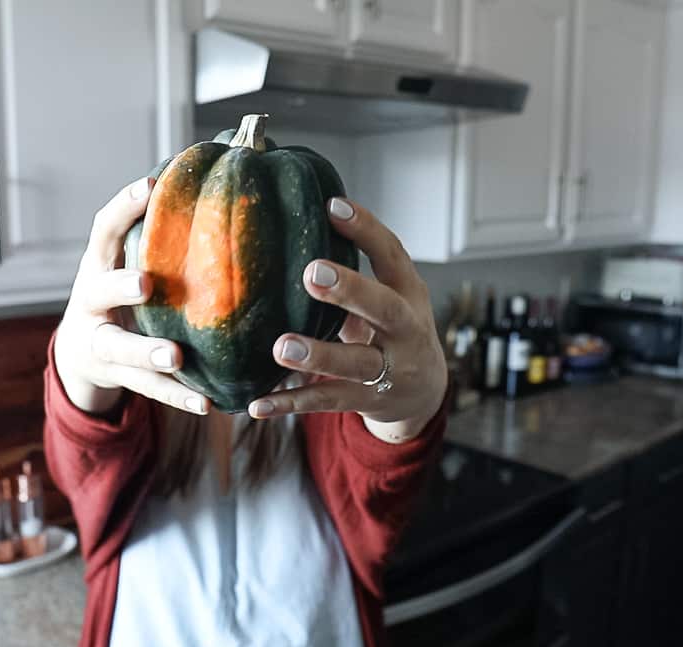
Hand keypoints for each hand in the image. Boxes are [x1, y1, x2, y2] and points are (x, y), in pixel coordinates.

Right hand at [53, 177, 210, 415]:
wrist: (81, 352)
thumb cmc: (121, 290)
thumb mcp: (126, 259)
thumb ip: (159, 233)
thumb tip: (218, 176)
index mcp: (98, 263)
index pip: (105, 229)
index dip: (124, 206)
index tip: (149, 184)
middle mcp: (92, 300)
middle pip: (99, 290)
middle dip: (120, 285)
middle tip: (146, 284)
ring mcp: (100, 341)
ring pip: (119, 349)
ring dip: (147, 353)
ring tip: (176, 357)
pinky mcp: (117, 376)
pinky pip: (147, 390)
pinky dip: (176, 396)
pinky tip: (204, 403)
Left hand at [247, 198, 446, 442]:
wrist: (424, 394)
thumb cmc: (392, 329)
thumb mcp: (390, 295)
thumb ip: (356, 270)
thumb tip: (300, 223)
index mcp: (408, 292)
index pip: (393, 254)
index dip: (367, 230)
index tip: (332, 206)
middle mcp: (405, 330)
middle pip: (384, 309)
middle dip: (350, 291)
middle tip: (312, 274)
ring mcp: (390, 369)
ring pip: (356, 363)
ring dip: (319, 354)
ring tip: (281, 347)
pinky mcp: (369, 400)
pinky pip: (328, 401)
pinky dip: (292, 403)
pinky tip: (258, 403)